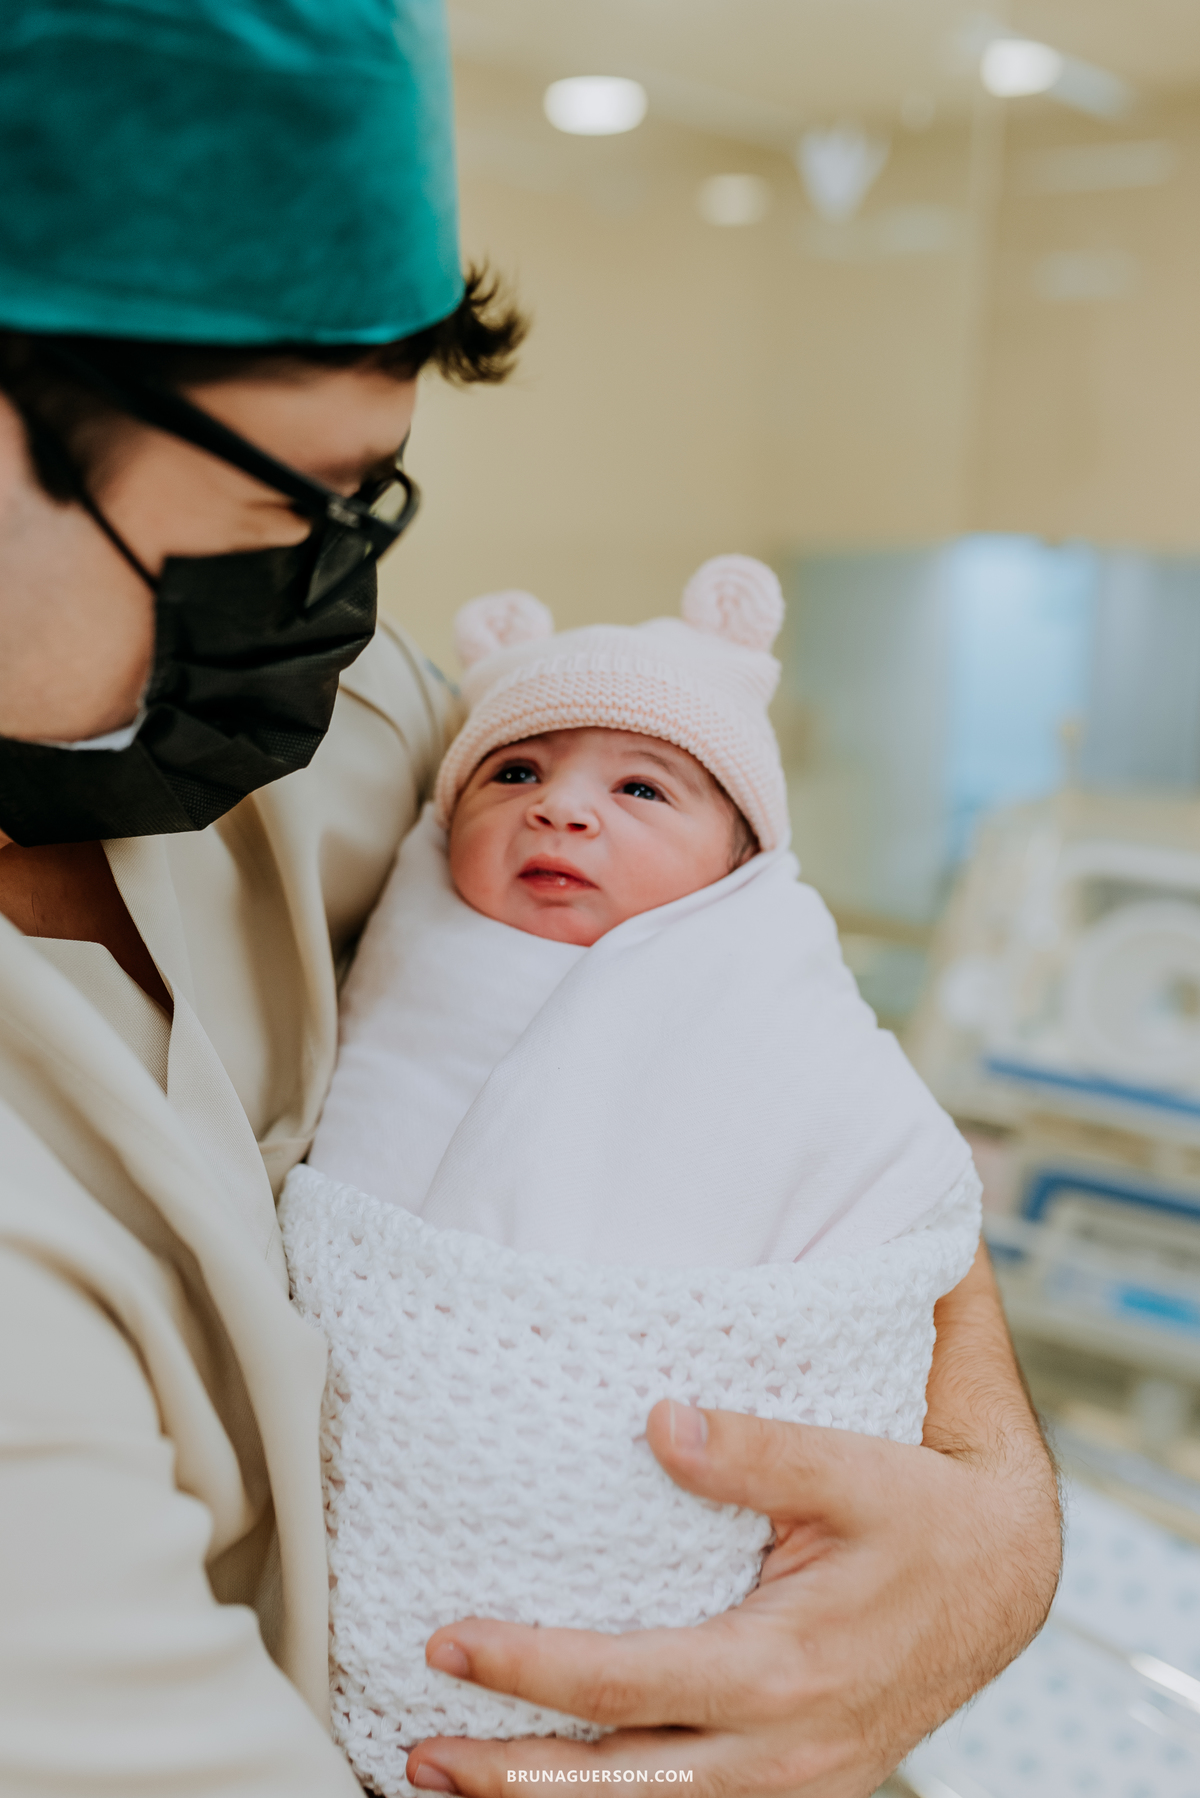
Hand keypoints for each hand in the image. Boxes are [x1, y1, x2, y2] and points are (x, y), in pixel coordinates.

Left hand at [407, 1246, 1060, 1797]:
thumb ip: (754, 1450)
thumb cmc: (921, 1513)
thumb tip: (658, 1422)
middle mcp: (778, 1749)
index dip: (529, 1670)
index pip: (624, 1685)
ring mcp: (789, 1782)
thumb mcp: (850, 1469)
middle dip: (508, 1775)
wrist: (1003, 1580)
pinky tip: (561, 1781)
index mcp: (780, 1670)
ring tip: (451, 1782)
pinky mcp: (795, 1785)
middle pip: (618, 1785)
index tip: (448, 1641)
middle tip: (415, 1751)